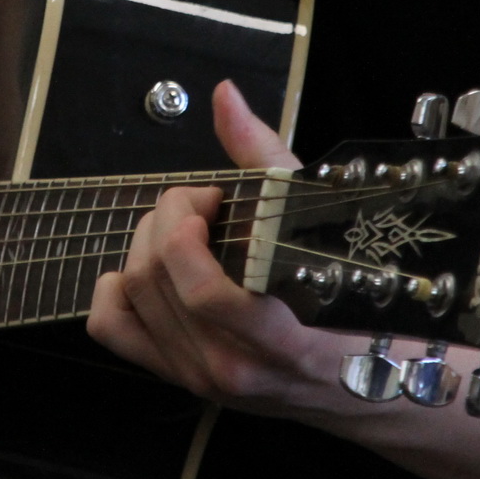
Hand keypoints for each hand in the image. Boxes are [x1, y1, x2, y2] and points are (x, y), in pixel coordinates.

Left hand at [87, 81, 341, 413]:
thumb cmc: (352, 300)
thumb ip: (264, 157)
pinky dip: (115, 288)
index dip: (187, 222)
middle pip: (154, 278)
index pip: (201, 290)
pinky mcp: (178, 375)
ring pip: (132, 296)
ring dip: (146, 243)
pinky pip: (114, 328)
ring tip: (183, 229)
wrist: (366, 382)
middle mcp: (233, 368)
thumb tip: (224, 96)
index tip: (214, 197)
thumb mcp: (318, 223)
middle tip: (199, 203)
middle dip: (165, 218)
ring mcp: (200, 378)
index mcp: (279, 340)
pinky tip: (149, 266)